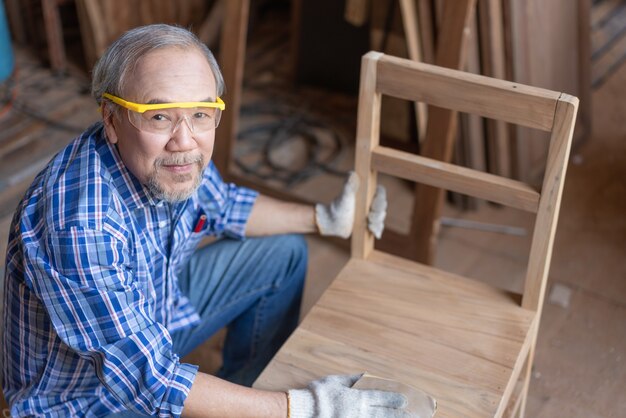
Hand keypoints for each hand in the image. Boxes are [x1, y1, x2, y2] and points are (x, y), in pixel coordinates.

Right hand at [288, 374, 410, 417]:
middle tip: (416, 416)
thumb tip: (366, 375)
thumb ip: (352, 379)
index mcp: (357, 398)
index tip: (406, 400)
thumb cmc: (319, 394)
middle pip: (385, 414)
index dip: (394, 399)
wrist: (303, 411)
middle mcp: (359, 412)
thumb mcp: (335, 380)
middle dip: (401, 416)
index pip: (381, 398)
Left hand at [315, 172, 386, 238]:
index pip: (381, 193)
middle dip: (378, 213)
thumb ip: (349, 185)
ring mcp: (371, 214)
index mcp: (367, 193)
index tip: (373, 205)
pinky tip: (375, 233)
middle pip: (382, 206)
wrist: (331, 222)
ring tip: (369, 225)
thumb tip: (352, 174)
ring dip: (378, 222)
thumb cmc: (337, 206)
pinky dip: (378, 230)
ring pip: (381, 217)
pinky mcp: (369, 224)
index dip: (380, 198)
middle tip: (369, 217)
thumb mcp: (344, 197)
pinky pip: (378, 227)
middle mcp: (371, 202)